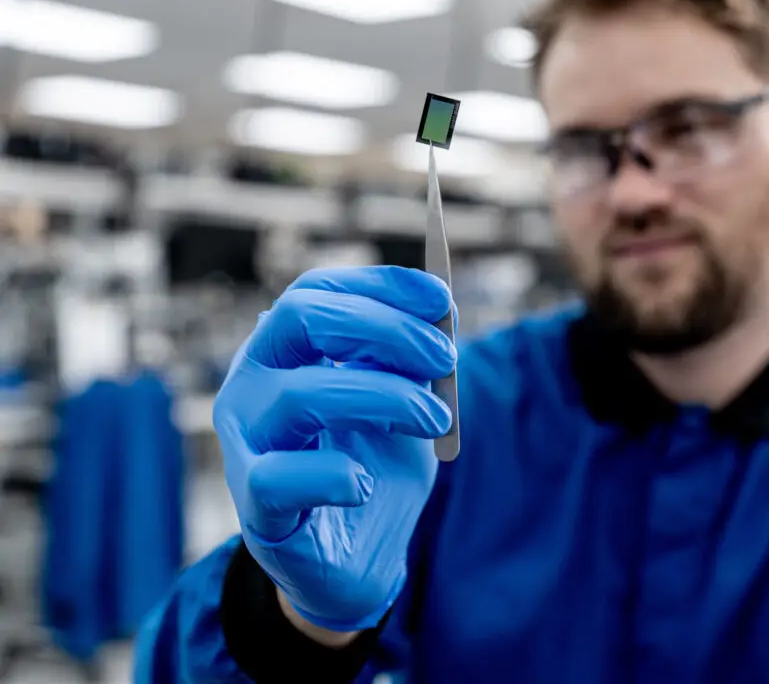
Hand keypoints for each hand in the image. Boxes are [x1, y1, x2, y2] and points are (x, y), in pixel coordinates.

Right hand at [213, 265, 456, 631]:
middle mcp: (252, 383)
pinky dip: (332, 475)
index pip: (316, 291)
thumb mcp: (404, 402)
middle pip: (299, 319)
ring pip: (300, 395)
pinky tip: (364, 483)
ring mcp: (245, 442)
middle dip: (385, 329)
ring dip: (385, 398)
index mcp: (285, 351)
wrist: (357, 560)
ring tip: (436, 420)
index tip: (441, 299)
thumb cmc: (373, 466)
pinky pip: (280, 478)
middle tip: (445, 358)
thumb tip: (440, 312)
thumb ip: (414, 361)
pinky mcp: (253, 505)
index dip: (379, 286)